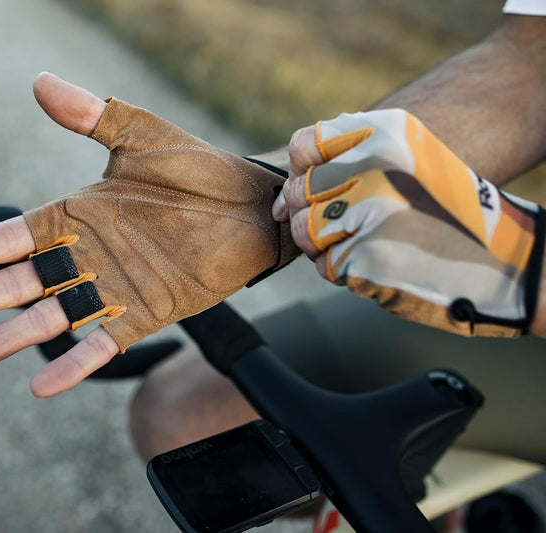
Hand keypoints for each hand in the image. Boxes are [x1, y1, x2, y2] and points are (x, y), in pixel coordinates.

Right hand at [0, 74, 296, 396]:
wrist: (253, 207)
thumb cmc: (198, 169)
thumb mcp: (141, 137)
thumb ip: (92, 117)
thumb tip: (41, 82)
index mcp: (77, 215)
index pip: (15, 237)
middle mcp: (87, 256)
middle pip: (22, 283)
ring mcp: (114, 288)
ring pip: (52, 318)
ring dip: (11, 338)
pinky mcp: (145, 314)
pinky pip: (104, 343)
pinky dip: (74, 364)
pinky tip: (40, 386)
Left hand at [274, 109, 545, 336]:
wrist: (509, 263)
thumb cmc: (455, 215)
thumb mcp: (414, 162)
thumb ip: (350, 163)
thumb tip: (283, 199)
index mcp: (385, 138)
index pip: (303, 146)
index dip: (302, 171)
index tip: (314, 186)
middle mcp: (372, 170)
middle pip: (298, 194)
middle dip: (311, 214)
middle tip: (349, 223)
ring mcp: (366, 216)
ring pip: (305, 234)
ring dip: (327, 244)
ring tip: (369, 243)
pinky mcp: (364, 260)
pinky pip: (327, 267)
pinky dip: (347, 270)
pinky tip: (383, 263)